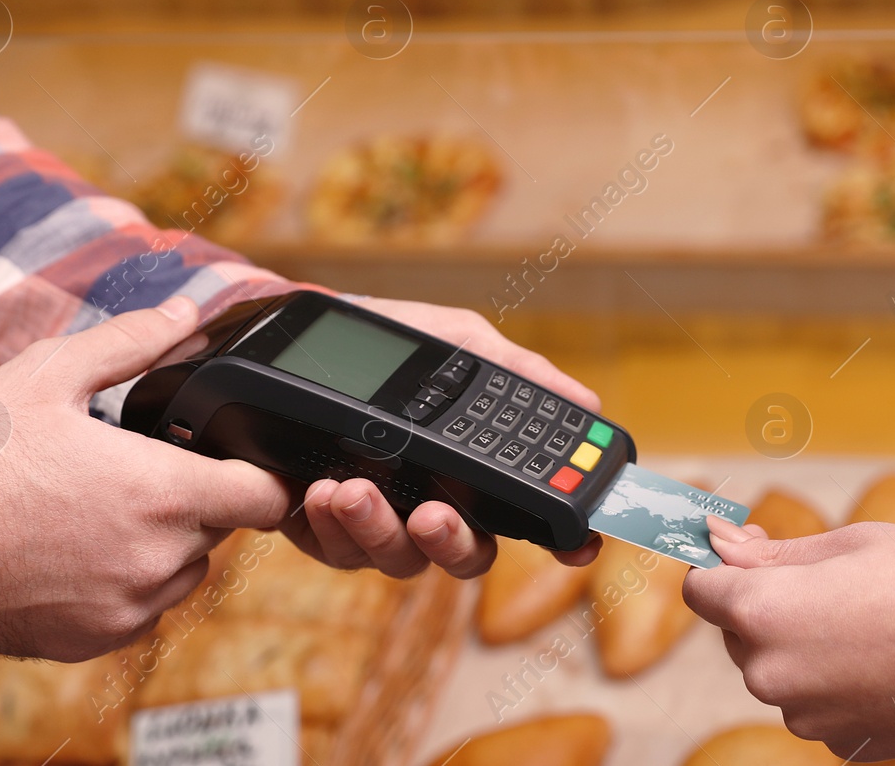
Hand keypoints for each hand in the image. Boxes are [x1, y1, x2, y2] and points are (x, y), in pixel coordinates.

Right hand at [0, 297, 295, 661]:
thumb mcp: (50, 372)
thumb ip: (134, 341)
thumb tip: (187, 311)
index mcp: (160, 492)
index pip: (266, 496)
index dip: (259, 473)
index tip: (235, 458)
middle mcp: (155, 559)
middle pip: (223, 528)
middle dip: (199, 498)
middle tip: (141, 470)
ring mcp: (125, 607)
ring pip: (184, 571)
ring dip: (165, 543)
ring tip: (103, 508)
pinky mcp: (91, 641)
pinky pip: (140, 609)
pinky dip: (126, 582)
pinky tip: (78, 549)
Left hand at [278, 296, 602, 578]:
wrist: (306, 335)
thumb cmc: (396, 339)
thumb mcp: (461, 341)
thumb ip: (518, 371)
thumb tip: (587, 400)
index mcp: (475, 474)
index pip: (526, 520)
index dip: (562, 543)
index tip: (576, 547)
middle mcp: (436, 507)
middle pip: (464, 556)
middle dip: (449, 542)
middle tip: (431, 515)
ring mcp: (380, 524)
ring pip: (395, 560)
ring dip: (374, 529)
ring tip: (347, 489)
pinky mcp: (324, 529)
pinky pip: (332, 551)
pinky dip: (325, 526)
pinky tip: (315, 489)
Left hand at [683, 518, 894, 760]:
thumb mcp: (845, 543)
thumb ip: (772, 552)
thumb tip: (719, 543)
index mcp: (761, 612)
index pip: (700, 589)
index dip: (722, 567)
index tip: (750, 550)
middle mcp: (769, 673)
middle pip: (738, 633)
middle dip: (767, 605)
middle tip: (829, 581)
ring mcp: (804, 716)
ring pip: (780, 672)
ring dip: (804, 646)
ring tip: (868, 622)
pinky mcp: (840, 744)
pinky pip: (818, 704)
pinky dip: (836, 684)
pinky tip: (882, 662)